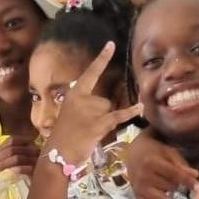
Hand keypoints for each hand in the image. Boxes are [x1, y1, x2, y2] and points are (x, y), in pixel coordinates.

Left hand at [0, 136, 40, 175]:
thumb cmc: (29, 170)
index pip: (13, 140)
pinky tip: (10, 172)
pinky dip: (18, 169)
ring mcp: (38, 160)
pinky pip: (28, 168)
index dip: (2, 146)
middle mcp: (35, 149)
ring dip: (4, 164)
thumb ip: (1, 155)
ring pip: (18, 158)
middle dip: (0, 157)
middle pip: (14, 149)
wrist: (44, 184)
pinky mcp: (40, 171)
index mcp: (29, 144)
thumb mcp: (14, 161)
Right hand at [43, 42, 142, 169]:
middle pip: (104, 101)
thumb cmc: (63, 137)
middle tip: (85, 129)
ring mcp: (90, 111)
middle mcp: (83, 98)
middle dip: (101, 114)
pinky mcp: (98, 124)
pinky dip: (130, 112)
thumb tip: (105, 107)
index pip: (91, 73)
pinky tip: (141, 107)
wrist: (57, 154)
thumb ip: (84, 106)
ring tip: (88, 133)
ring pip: (109, 111)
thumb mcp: (69, 115)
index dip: (102, 59)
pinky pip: (119, 115)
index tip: (111, 44)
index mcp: (74, 94)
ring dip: (105, 122)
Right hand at [123, 133, 198, 198]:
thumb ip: (180, 164)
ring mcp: (140, 188)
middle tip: (196, 197)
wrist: (133, 152)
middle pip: (168, 187)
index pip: (174, 174)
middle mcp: (144, 176)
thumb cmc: (154, 150)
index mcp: (152, 162)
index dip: (187, 181)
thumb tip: (196, 175)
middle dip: (181, 191)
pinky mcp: (137, 196)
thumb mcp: (168, 151)